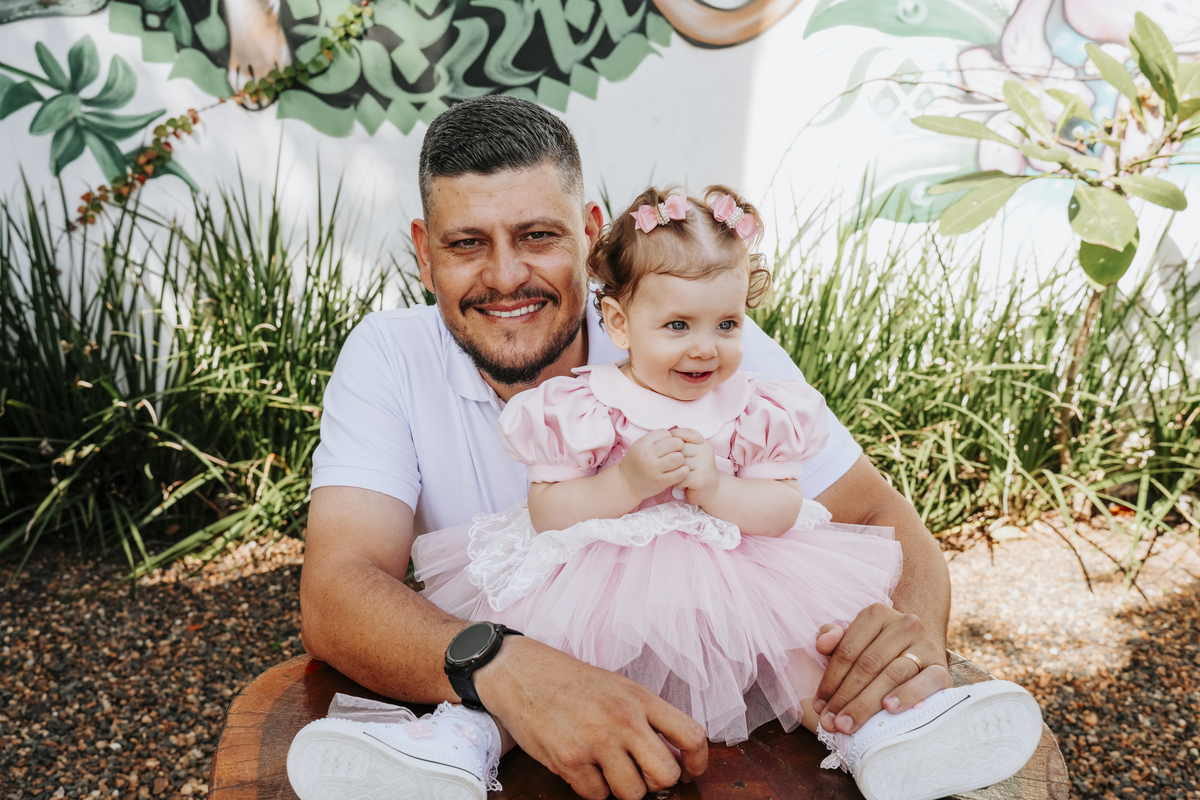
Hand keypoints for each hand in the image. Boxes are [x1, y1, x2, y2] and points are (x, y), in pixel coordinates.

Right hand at [475, 636, 708, 799]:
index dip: (698, 762)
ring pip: (632, 793)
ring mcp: (596, 741)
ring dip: (622, 788)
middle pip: (665, 774)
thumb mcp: (620, 688)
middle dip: (657, 783)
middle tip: (641, 774)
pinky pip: (596, 796)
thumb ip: (647, 717)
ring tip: (607, 768)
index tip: (689, 771)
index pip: (691, 736)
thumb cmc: (574, 683)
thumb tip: (676, 756)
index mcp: (641, 699)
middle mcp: (623, 720)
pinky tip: (582, 767)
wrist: (523, 674)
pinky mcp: (569, 760)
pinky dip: (592, 788)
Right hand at [619, 429, 688, 500]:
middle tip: (676, 452)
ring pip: (678, 458)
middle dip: (678, 446)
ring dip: (681, 459)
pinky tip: (680, 470)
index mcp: (642, 444)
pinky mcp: (660, 482)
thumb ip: (654, 439)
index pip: (665, 433)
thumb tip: (674, 434)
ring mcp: (654, 469)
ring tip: (677, 462)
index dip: (669, 437)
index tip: (667, 445)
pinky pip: (680, 473)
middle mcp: (648, 455)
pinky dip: (683, 471)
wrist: (626, 484)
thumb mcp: (639, 446)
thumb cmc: (636, 463)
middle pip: (674, 443)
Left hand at [670, 428, 719, 506]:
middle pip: (679, 450)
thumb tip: (666, 436)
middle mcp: (705, 452)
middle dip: (673, 459)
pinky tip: (684, 484)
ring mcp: (704, 465)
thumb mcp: (693, 453)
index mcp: (703, 444)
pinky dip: (678, 483)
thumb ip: (683, 444)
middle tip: (676, 467)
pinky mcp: (700, 478)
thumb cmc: (696, 470)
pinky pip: (680, 477)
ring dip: (674, 472)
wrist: (711, 489)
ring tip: (680, 476)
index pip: (688, 433)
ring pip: (678, 464)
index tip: (669, 444)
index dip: (676, 436)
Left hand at [812, 603, 951, 733]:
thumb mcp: (854, 638)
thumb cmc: (879, 647)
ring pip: (891, 675)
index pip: (847, 650)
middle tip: (832, 722)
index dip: (830, 680)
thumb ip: (834, 639)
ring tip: (850, 724)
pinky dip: (907, 695)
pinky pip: (925, 682)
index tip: (820, 706)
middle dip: (845, 697)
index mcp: (877, 614)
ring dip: (867, 704)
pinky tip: (890, 708)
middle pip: (868, 665)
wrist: (923, 648)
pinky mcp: (942, 668)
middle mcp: (904, 624)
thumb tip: (822, 645)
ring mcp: (925, 645)